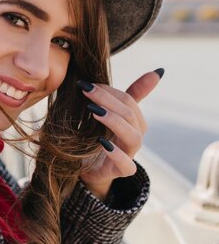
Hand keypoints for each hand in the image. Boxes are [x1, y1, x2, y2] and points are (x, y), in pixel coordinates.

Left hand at [78, 68, 163, 200]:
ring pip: (133, 137)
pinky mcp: (121, 171)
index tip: (87, 83)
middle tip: (86, 90)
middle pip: (130, 115)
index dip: (109, 91)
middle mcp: (135, 136)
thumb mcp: (110, 113)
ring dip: (114, 121)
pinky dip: (116, 154)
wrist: (89, 169)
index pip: (128, 101)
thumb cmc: (99, 137)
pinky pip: (127, 165)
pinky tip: (101, 142)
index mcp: (134, 121)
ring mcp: (130, 154)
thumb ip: (129, 95)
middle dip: (107, 100)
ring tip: (94, 112)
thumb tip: (158, 71)